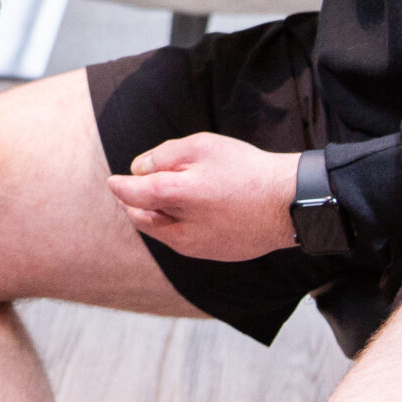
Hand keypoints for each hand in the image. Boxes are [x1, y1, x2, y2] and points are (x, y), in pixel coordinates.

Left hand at [103, 133, 299, 260]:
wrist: (287, 203)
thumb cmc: (244, 169)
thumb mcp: (202, 146)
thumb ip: (163, 156)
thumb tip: (138, 170)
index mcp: (173, 197)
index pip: (130, 194)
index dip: (119, 185)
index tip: (113, 180)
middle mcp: (179, 229)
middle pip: (140, 217)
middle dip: (133, 203)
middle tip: (136, 187)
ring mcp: (196, 246)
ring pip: (160, 233)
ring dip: (154, 216)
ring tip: (163, 197)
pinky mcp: (212, 254)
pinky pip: (182, 241)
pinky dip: (175, 227)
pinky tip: (190, 212)